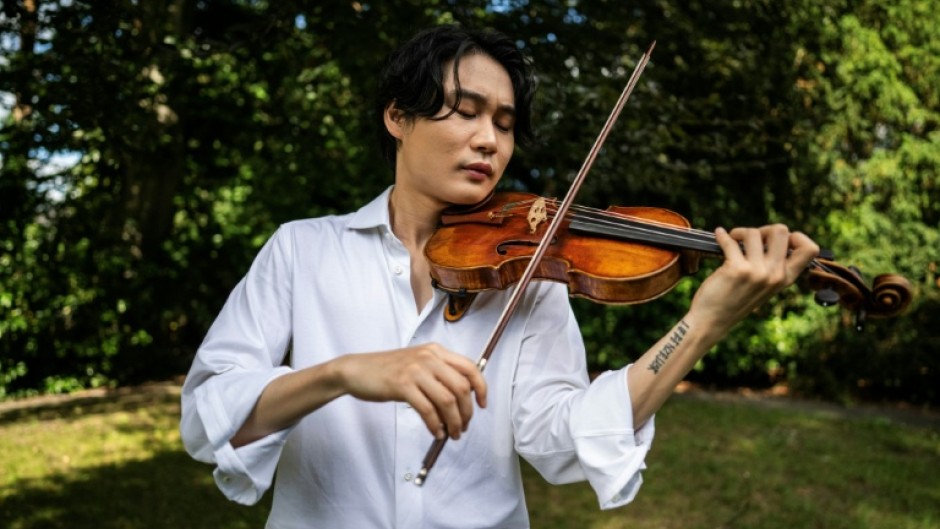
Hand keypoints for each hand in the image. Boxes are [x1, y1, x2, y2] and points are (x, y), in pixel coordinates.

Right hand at [334, 343, 487, 440]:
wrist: (357, 370)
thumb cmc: (388, 370)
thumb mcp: (417, 363)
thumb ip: (439, 373)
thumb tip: (462, 398)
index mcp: (436, 351)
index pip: (470, 367)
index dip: (482, 388)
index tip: (482, 405)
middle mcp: (429, 357)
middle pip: (462, 387)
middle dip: (467, 412)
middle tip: (463, 427)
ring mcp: (415, 370)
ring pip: (447, 400)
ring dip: (454, 422)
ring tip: (452, 434)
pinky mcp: (402, 385)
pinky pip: (427, 410)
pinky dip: (435, 425)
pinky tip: (436, 433)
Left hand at [689, 224, 819, 333]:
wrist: (713, 320)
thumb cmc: (735, 300)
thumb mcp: (764, 286)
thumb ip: (773, 266)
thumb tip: (771, 235)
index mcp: (786, 279)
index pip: (810, 249)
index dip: (796, 236)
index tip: (777, 240)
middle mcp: (775, 275)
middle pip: (781, 231)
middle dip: (764, 229)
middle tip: (749, 238)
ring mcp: (757, 272)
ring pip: (754, 232)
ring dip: (739, 232)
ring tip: (732, 239)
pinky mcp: (736, 269)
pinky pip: (730, 241)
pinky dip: (722, 235)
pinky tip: (719, 235)